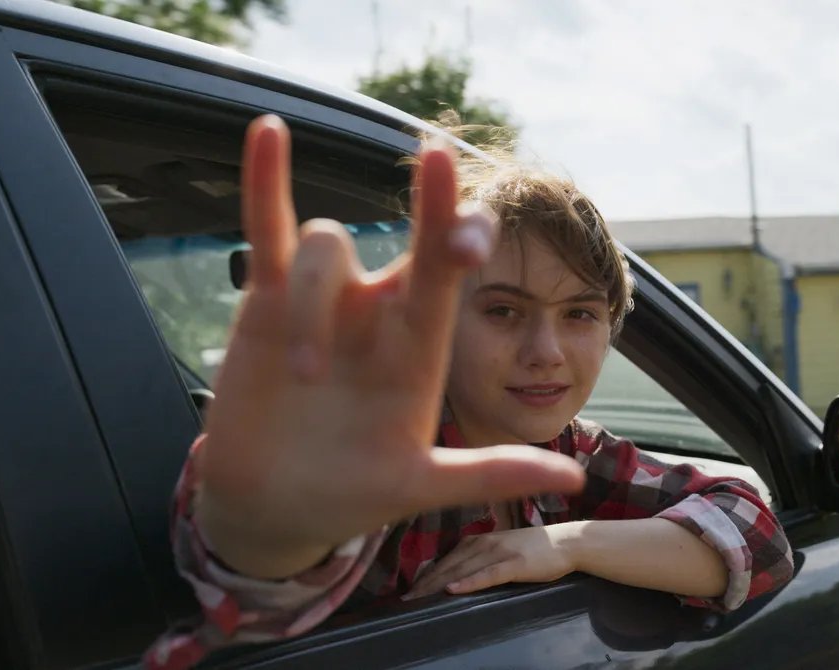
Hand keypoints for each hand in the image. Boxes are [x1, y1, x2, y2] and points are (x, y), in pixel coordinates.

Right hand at [193, 116, 585, 577]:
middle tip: (443, 161)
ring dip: (312, 304)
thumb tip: (573, 475)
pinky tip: (268, 129)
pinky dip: (265, 179)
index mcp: (421, 345)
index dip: (467, 238)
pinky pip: (267, 229)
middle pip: (414, 238)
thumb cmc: (353, 495)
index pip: (454, 275)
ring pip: (326, 248)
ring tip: (301, 376)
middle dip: (434, 207)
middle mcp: (380, 311)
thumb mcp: (421, 486)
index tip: (476, 234)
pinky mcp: (265, 301)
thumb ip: (490, 474)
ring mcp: (326, 301)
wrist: (274, 506)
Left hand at [404, 523, 587, 598]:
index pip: (445, 559)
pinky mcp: (515, 564)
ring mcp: (500, 552)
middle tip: (405, 599)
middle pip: (448, 565)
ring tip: (419, 598)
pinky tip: (454, 589)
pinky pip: (487, 574)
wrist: (567, 542)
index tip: (408, 590)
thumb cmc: (535, 548)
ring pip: (462, 569)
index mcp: (479, 539)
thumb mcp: (501, 548)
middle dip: (425, 583)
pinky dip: (469, 581)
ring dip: (438, 583)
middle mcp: (484, 542)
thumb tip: (456, 574)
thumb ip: (479, 557)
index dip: (425, 575)